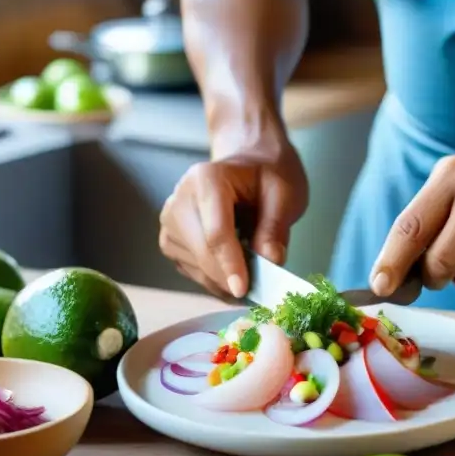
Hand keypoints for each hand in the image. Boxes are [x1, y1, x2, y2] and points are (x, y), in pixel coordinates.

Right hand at [159, 123, 307, 297]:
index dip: (230, 264)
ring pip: (195, 266)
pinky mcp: (170, 239)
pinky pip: (191, 270)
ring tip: (252, 276)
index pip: (216, 231)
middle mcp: (180, 199)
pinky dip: (214, 279)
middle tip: (259, 293)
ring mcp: (170, 220)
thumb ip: (276, 227)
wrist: (248, 162)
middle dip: (229, 278)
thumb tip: (270, 262)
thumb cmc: (267, 175)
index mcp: (206, 179)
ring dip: (223, 280)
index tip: (244, 289)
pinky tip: (235, 274)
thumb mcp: (284, 194)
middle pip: (201, 252)